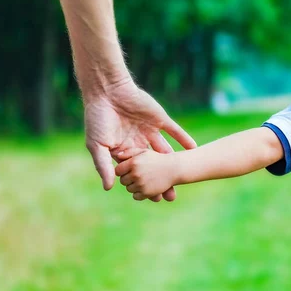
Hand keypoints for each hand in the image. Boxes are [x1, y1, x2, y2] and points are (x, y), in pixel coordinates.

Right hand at [85, 79, 195, 201]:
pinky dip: (184, 139)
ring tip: (186, 175)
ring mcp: (150, 130)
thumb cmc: (97, 118)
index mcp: (124, 150)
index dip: (146, 185)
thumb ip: (103, 166)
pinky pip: (174, 131)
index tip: (155, 198)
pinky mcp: (159, 118)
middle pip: (154, 165)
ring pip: (165, 150)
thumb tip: (108, 188)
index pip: (138, 172)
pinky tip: (193, 148)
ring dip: (175, 162)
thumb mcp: (97, 145)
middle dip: (162, 180)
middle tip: (172, 196)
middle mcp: (138, 142)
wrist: (107, 91)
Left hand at [115, 149, 182, 200]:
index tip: (128, 170)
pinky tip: (146, 187)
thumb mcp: (144, 152)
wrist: (173, 169)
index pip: (118, 171)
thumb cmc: (157, 159)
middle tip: (137, 175)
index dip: (122, 170)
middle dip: (128, 178)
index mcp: (133, 163)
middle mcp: (136, 174)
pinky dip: (139, 193)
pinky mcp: (146, 193)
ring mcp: (141, 184)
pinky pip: (135, 196)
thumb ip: (129, 152)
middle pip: (123, 180)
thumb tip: (117, 156)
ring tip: (144, 180)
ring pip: (129, 189)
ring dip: (134, 186)